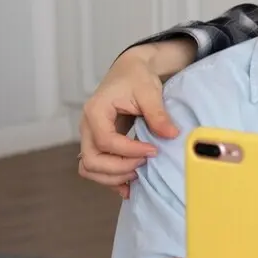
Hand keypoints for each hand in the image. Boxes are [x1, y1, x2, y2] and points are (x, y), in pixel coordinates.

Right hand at [78, 42, 189, 196]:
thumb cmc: (136, 78)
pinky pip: (96, 169)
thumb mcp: (149, 91)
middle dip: (119, 168)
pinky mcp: (98, 145)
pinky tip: (130, 184)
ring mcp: (90, 137)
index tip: (153, 150)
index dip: (130, 151)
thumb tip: (171, 135)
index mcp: (95, 111)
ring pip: (89, 168)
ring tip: (139, 174)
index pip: (106, 141)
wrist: (129, 72)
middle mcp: (87, 126)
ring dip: (113, 177)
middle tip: (145, 164)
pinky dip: (111, 179)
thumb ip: (157, 114)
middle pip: (91, 160)